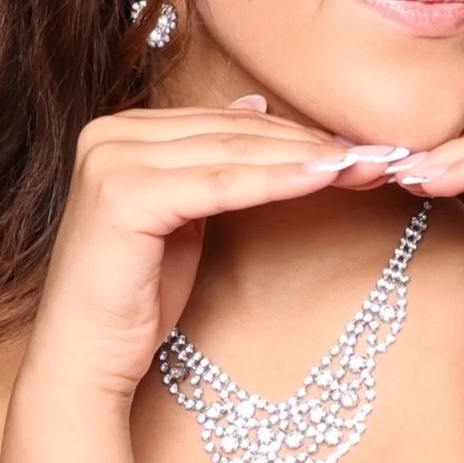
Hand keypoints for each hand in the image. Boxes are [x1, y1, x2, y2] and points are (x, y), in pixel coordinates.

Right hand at [25, 100, 398, 401]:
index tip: (359, 146)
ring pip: (235, 154)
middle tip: (378, 155)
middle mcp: (108, 134)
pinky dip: (278, 182)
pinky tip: (326, 179)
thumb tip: (255, 102)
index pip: (230, 123)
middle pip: (236, 134)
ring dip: (307, 160)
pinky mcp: (123, 196)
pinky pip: (221, 185)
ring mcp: (110, 161)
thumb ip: (211, 156)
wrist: (85, 360)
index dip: (297, 135)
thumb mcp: (185, 211)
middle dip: (311, 145)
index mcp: (120, 129)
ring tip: (364, 166)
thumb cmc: (138, 292)